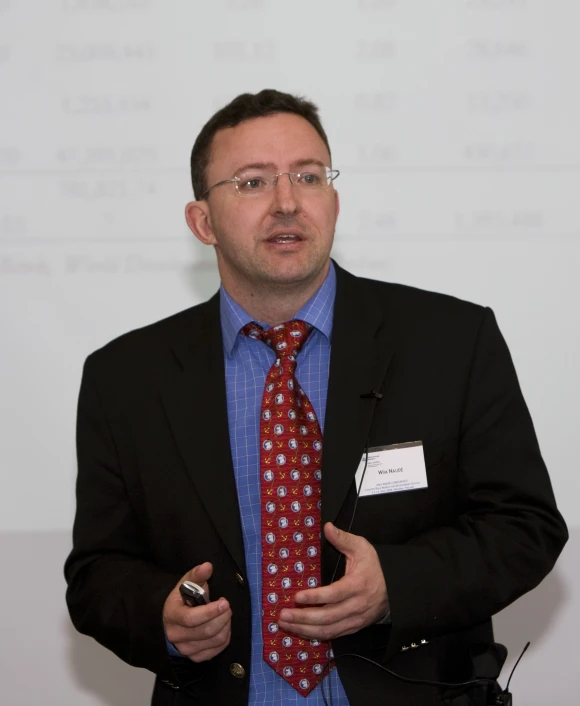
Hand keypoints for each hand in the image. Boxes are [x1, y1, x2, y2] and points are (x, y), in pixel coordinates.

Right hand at [163, 562, 231, 661]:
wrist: (174, 618)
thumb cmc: (183, 598)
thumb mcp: (187, 583)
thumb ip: (197, 575)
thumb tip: (207, 566)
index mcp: (171, 615)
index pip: (191, 618)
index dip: (210, 612)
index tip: (224, 602)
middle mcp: (175, 635)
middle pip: (206, 631)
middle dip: (222, 617)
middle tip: (227, 606)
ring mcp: (185, 649)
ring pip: (214, 641)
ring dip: (226, 626)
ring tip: (226, 614)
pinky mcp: (195, 657)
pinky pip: (217, 650)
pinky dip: (225, 637)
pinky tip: (223, 626)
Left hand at [277, 522, 388, 639]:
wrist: (395, 590)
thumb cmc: (373, 567)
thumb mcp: (362, 547)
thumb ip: (343, 539)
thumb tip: (327, 527)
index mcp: (358, 585)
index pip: (334, 594)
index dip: (315, 597)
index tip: (296, 597)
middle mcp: (356, 606)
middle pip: (328, 617)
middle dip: (303, 618)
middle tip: (283, 615)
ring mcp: (355, 620)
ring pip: (328, 630)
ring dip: (305, 629)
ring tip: (285, 624)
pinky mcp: (353, 628)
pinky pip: (332, 635)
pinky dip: (314, 635)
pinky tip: (299, 630)